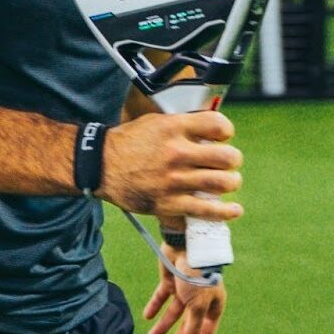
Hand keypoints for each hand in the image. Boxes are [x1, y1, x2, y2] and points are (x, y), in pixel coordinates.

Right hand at [99, 111, 242, 220]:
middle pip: (227, 157)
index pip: (218, 125)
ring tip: (228, 181)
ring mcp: (174, 180)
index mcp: (173, 128)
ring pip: (222, 183)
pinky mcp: (169, 203)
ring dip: (231, 182)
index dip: (226, 131)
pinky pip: (206, 210)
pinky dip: (225, 211)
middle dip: (232, 159)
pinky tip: (233, 209)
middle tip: (228, 161)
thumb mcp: (155, 123)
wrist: (101, 165)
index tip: (223, 136)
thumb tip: (209, 129)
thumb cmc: (129, 143)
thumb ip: (182, 125)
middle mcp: (176, 153)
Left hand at [143, 243, 227, 333]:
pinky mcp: (171, 279)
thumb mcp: (197, 305)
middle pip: (188, 324)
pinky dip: (154, 306)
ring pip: (173, 312)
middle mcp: (199, 298)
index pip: (205, 329)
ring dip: (162, 326)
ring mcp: (184, 289)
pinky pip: (162, 296)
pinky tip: (147, 317)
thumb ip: (194, 326)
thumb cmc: (198, 274)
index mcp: (213, 304)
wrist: (186, 245)